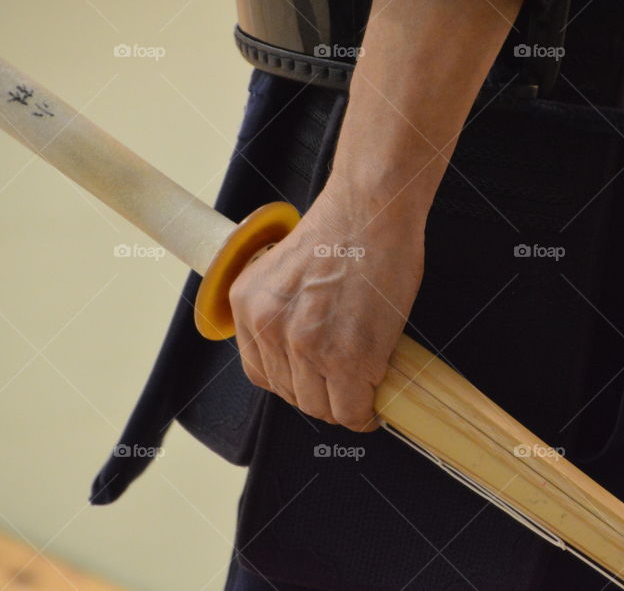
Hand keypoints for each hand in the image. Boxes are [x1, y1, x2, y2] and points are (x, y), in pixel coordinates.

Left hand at [229, 174, 424, 431]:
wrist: (371, 209)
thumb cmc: (343, 229)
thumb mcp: (286, 272)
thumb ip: (285, 313)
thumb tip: (306, 355)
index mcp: (248, 305)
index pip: (262, 372)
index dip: (294, 382)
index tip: (316, 383)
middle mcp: (268, 328)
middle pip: (291, 394)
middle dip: (321, 395)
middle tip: (346, 389)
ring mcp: (305, 346)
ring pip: (321, 407)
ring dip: (344, 406)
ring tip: (363, 394)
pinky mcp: (346, 358)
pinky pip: (351, 410)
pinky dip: (365, 414)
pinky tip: (375, 406)